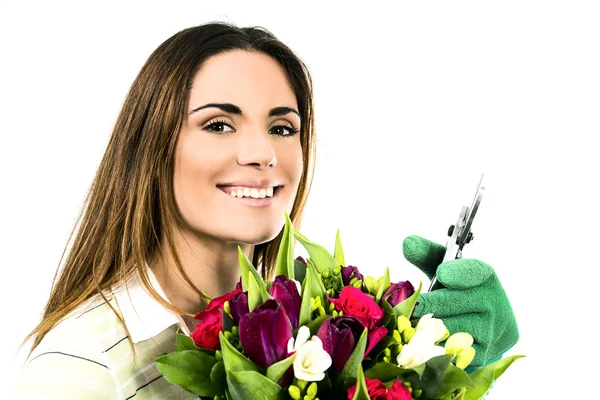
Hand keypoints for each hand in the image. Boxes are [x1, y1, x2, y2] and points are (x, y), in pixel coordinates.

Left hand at [402, 235, 518, 366]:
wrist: (485, 327)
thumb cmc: (458, 292)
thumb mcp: (444, 270)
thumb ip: (427, 255)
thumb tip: (408, 243)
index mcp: (483, 276)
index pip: (474, 271)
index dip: (458, 273)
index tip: (441, 274)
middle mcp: (492, 302)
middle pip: (455, 302)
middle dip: (429, 304)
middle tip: (410, 306)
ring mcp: (490, 330)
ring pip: (451, 328)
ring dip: (427, 327)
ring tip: (410, 324)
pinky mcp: (482, 353)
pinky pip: (452, 350)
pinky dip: (433, 347)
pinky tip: (420, 343)